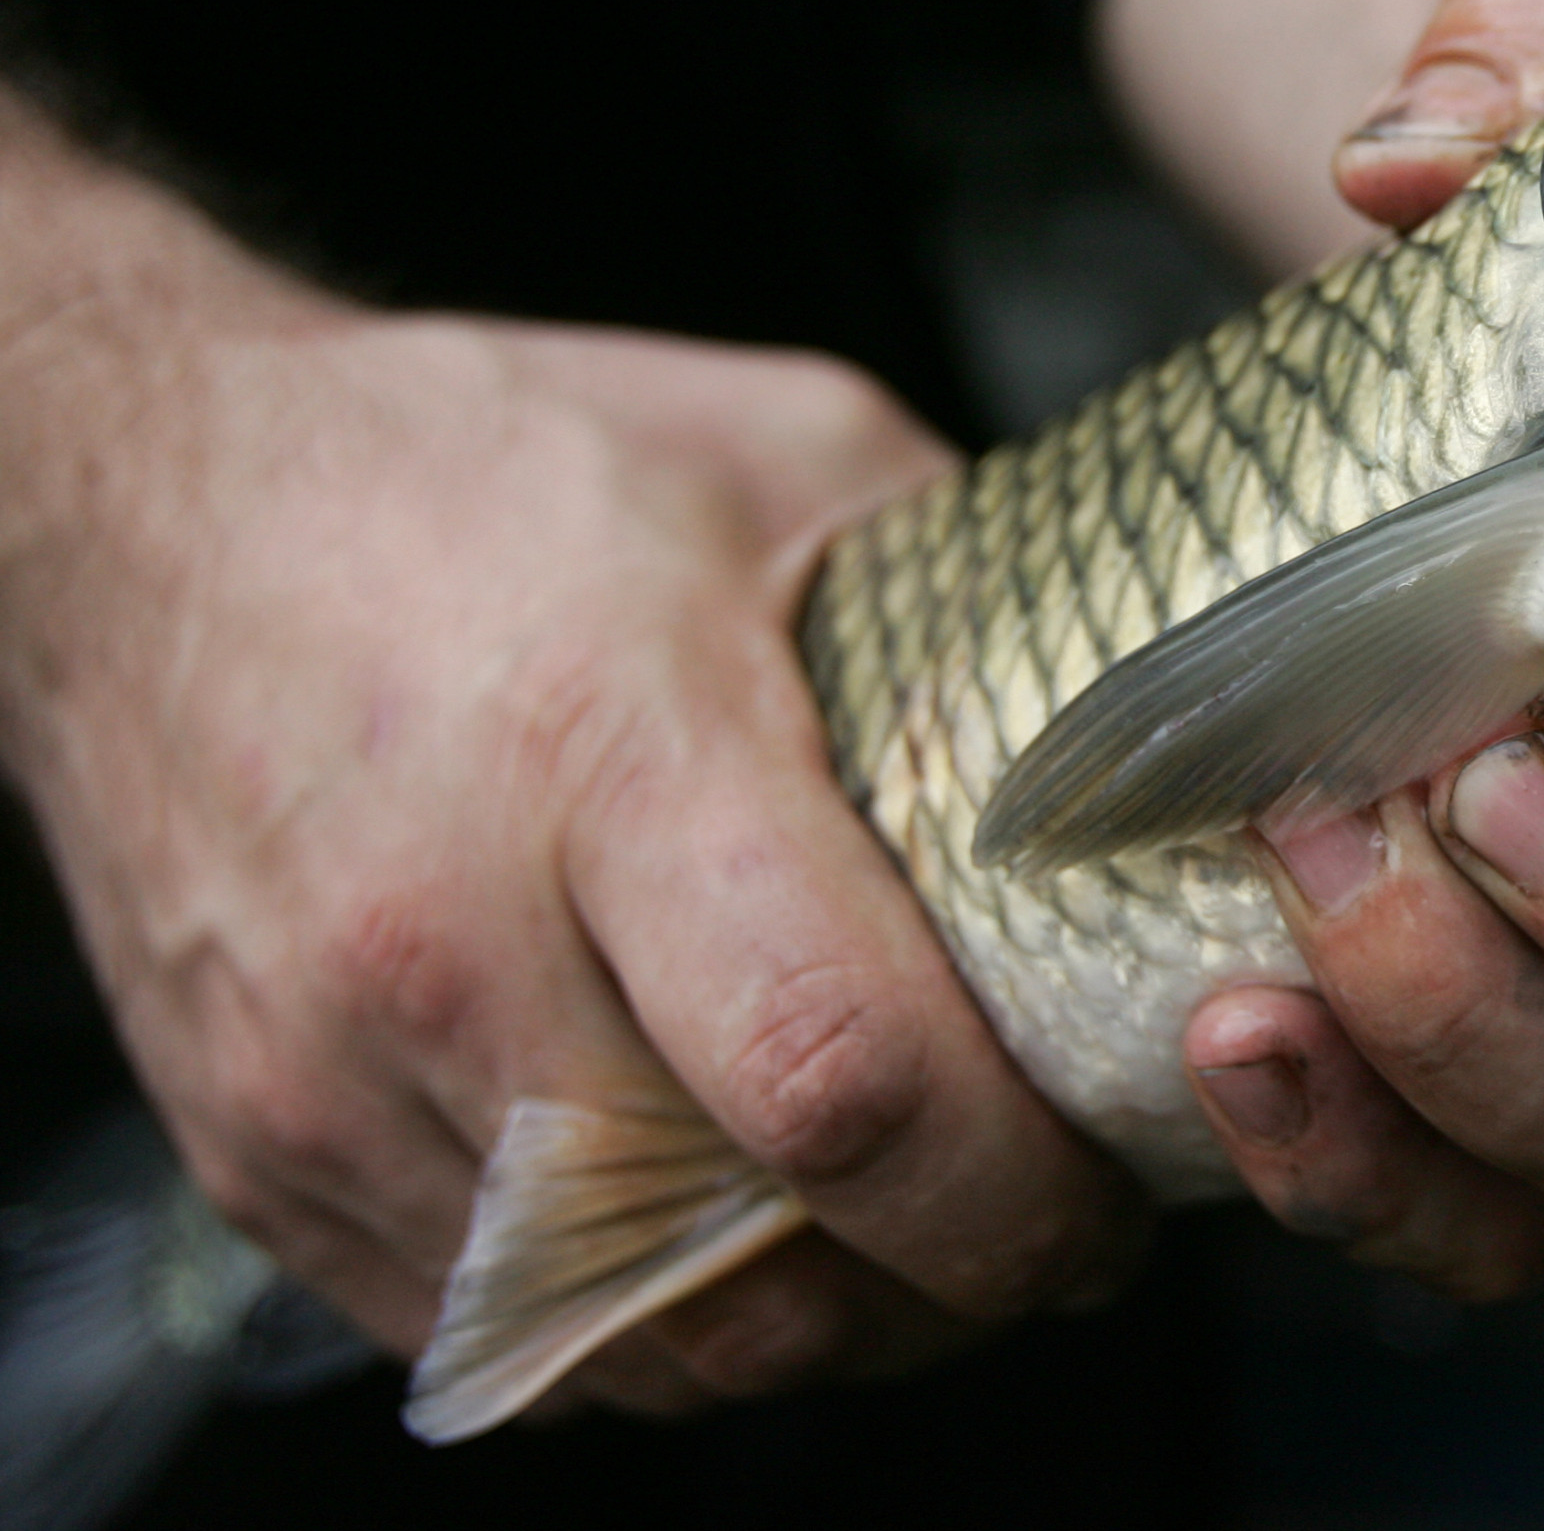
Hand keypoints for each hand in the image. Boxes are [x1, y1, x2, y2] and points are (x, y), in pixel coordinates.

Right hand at [0, 163, 1144, 1414]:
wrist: (145, 507)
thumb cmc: (482, 464)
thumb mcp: (787, 452)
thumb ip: (979, 608)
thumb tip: (1151, 733)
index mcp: (608, 755)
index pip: (836, 1073)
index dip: (1008, 1187)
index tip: (1101, 1181)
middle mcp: (445, 949)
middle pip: (748, 1264)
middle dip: (942, 1286)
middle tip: (1044, 1221)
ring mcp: (330, 1078)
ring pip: (631, 1338)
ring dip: (808, 1322)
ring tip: (908, 1225)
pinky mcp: (258, 1156)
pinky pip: (496, 1331)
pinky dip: (646, 1317)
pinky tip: (734, 1216)